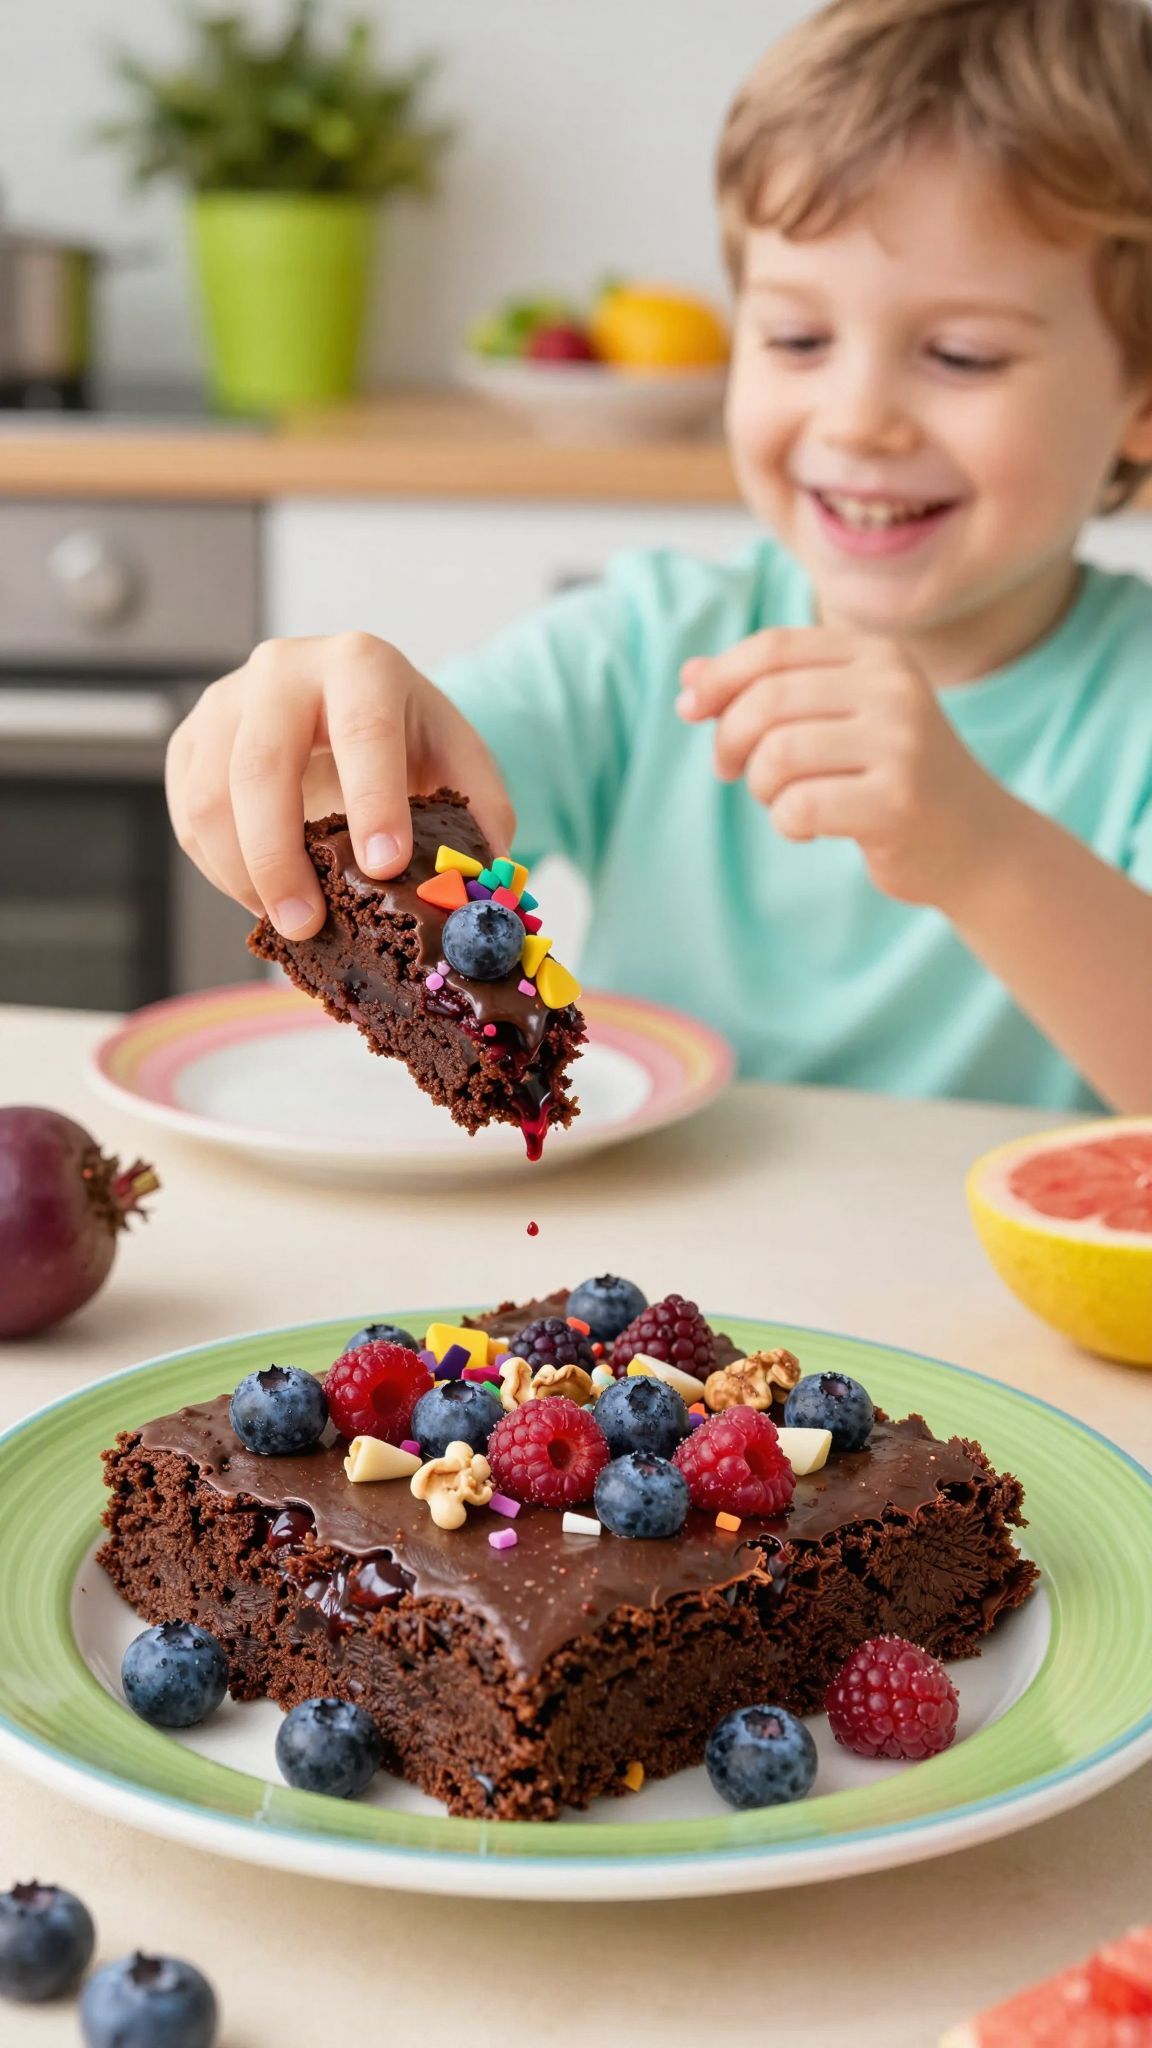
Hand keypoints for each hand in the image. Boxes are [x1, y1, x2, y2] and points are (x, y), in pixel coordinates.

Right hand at [165, 632, 513, 937]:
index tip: (385, 866)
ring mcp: (225, 702)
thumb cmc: (407, 737)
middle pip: (260, 766)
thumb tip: (478, 883)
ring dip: (243, 875)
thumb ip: (482, 815)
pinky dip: (220, 870)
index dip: (373, 801)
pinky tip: (261, 896)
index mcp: (360, 664)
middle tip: (309, 926)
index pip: (362, 730)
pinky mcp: (191, 741)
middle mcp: (283, 670)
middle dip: (280, 858)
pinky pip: (188, 816)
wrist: (350, 702)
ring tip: (289, 923)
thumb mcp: (459, 759)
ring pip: (209, 798)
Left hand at [677, 626, 1012, 906]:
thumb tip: (688, 676)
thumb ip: (767, 691)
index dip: (719, 678)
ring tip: (783, 801)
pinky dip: (788, 824)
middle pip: (767, 700)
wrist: (976, 843)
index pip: (773, 647)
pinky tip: (810, 828)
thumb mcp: (835, 719)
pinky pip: (799, 807)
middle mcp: (894, 688)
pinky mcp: (898, 801)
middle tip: (733, 770)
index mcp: (877, 656)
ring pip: (778, 754)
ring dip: (762, 787)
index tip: (692, 711)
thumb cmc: (890, 777)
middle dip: (730, 740)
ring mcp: (902, 743)